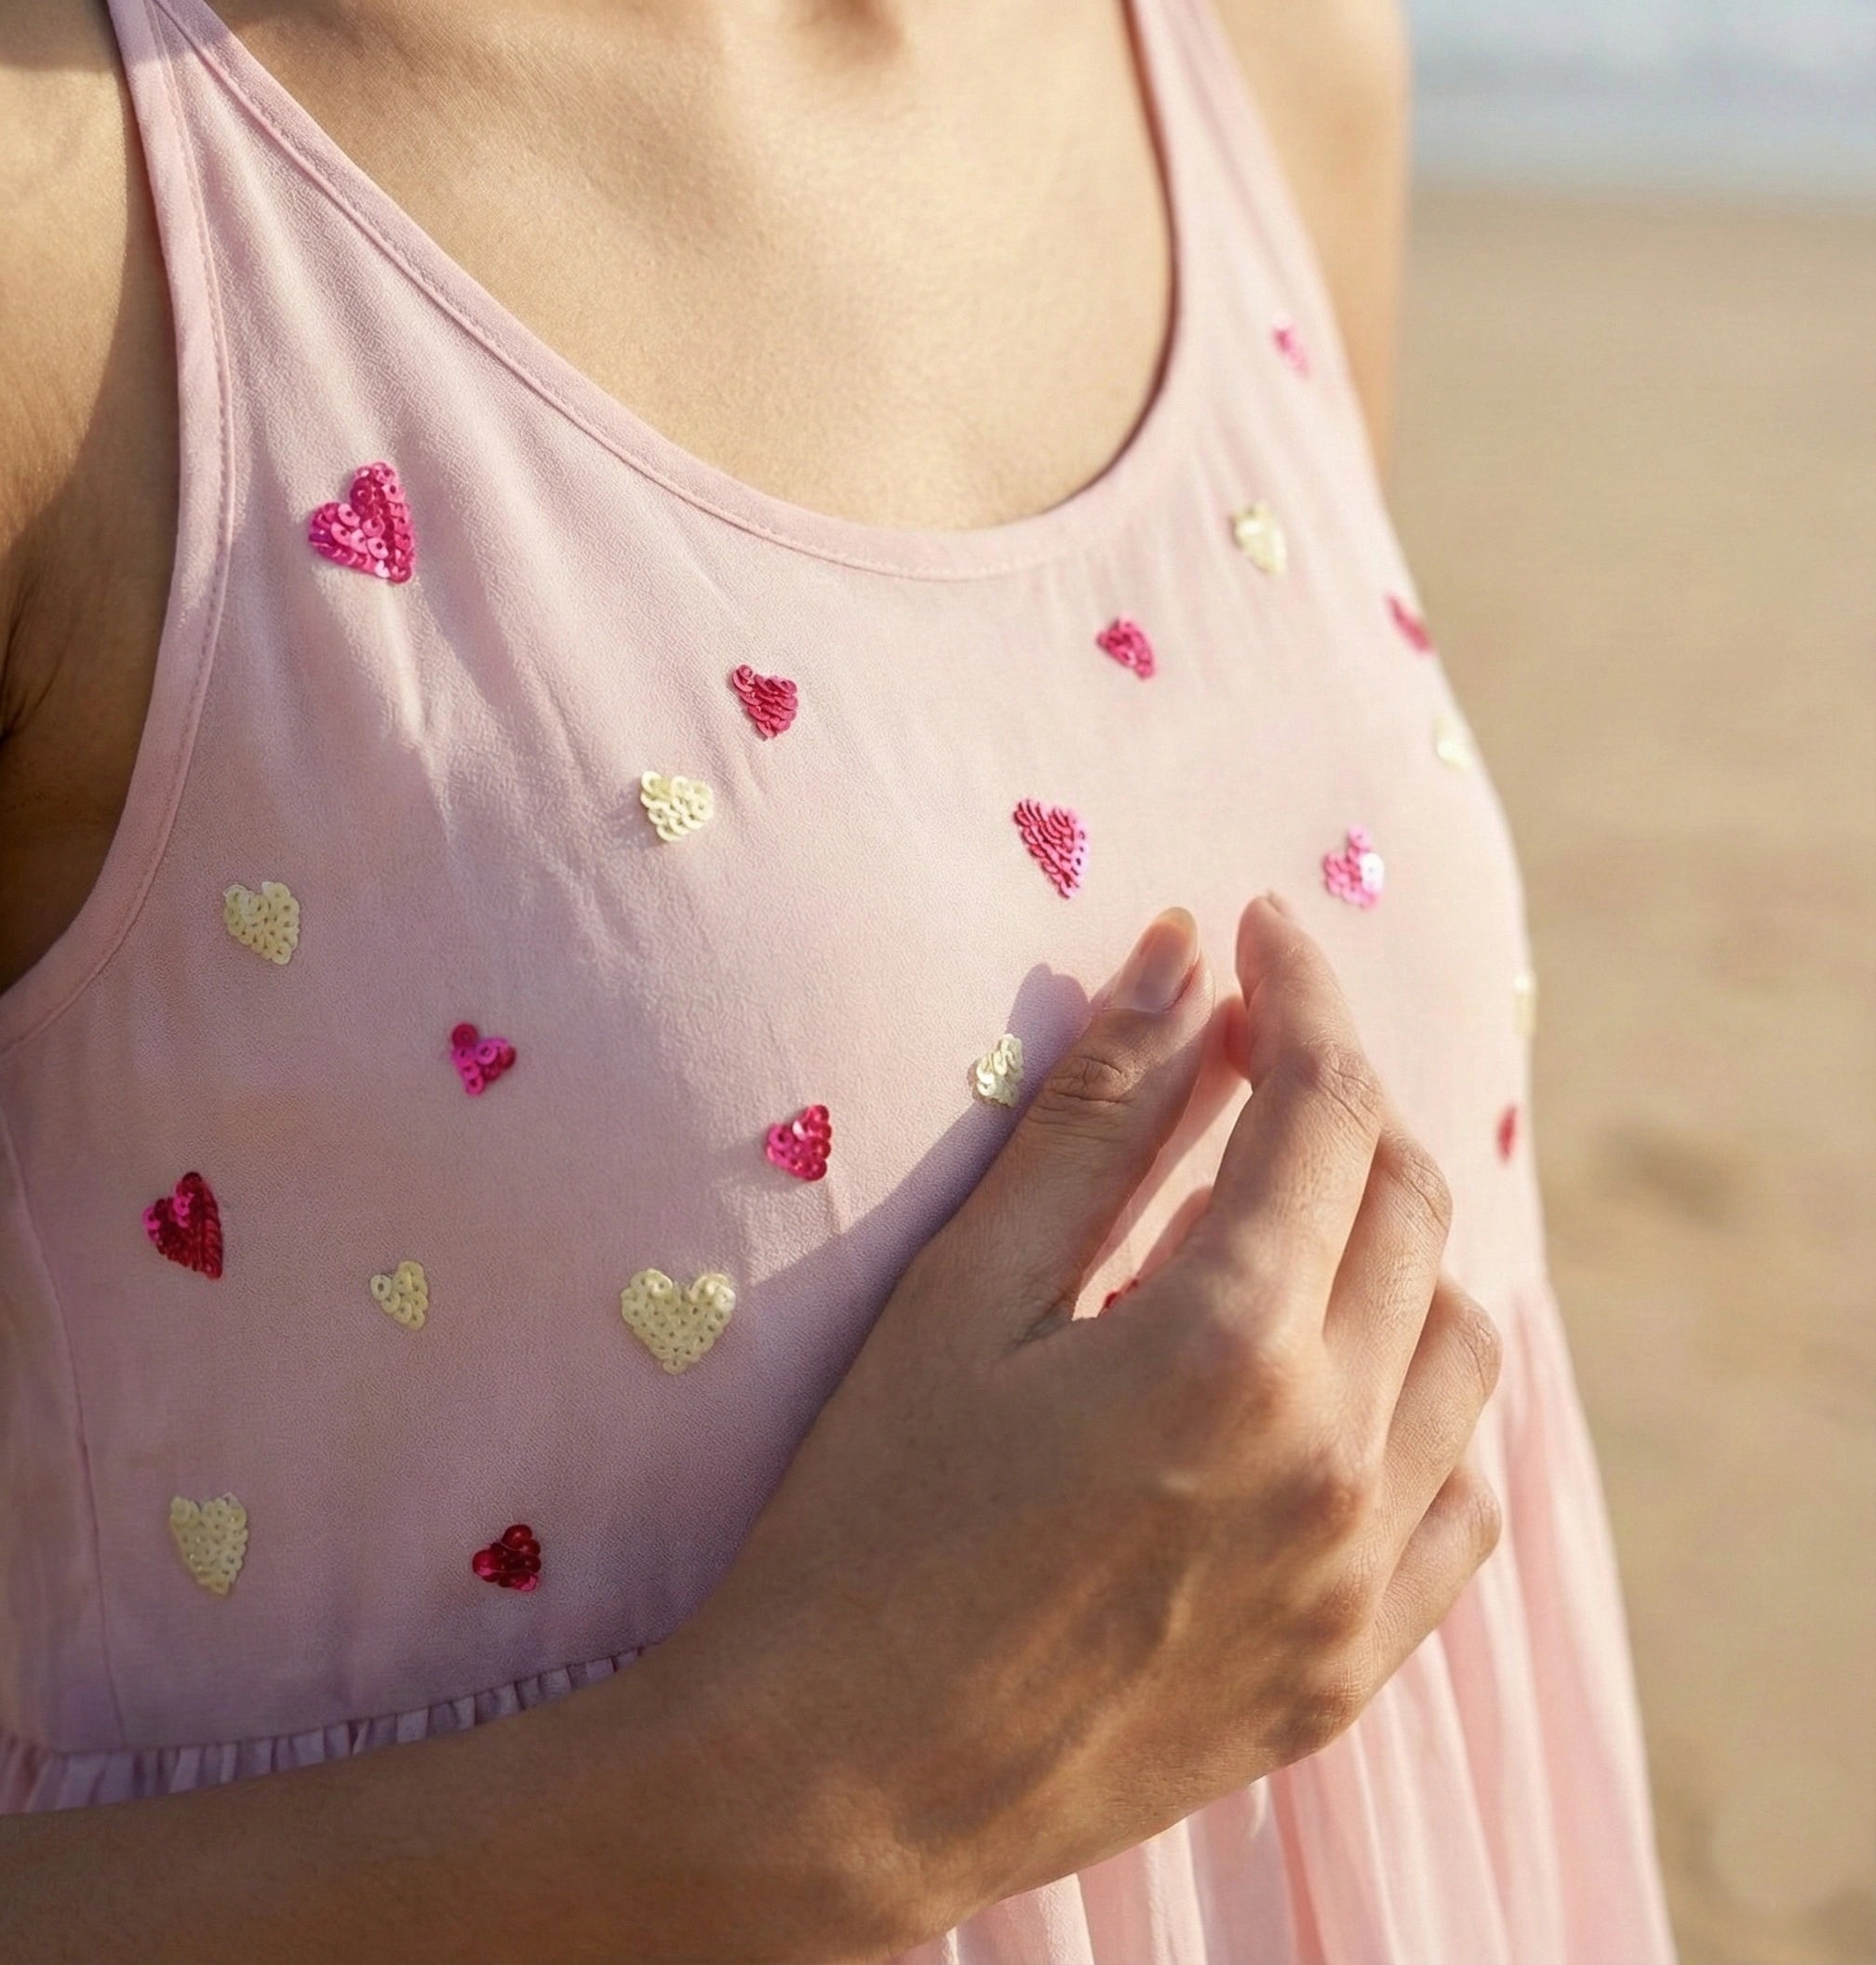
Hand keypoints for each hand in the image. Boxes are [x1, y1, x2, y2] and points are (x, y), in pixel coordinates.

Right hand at [670, 896, 1502, 1957]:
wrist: (843, 1779)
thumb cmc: (869, 1514)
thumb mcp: (962, 1294)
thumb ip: (1093, 1119)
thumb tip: (1179, 955)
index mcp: (1228, 1344)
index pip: (1321, 1105)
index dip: (1300, 991)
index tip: (1260, 927)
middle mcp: (1333, 1456)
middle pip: (1405, 1205)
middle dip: (1342, 1095)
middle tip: (1259, 1055)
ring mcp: (1361, 1576)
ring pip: (1462, 1343)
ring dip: (1394, 1242)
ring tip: (1293, 1214)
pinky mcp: (1352, 1665)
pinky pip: (1463, 1498)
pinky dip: (1426, 1402)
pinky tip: (1339, 1382)